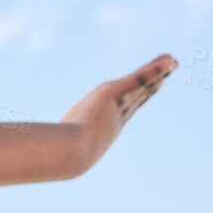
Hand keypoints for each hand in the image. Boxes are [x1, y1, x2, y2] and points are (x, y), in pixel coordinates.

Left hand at [60, 53, 176, 173]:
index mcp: (109, 126)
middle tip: (170, 69)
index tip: (154, 87)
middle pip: (141, 94)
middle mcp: (119, 116)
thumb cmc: (63, 152)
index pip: (129, 108)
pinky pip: (138, 78)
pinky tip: (168, 60)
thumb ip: (55, 144)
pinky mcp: (113, 92)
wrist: (72, 152)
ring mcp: (118, 105)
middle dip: (156, 81)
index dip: (142, 96)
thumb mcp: (61, 147)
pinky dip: (154, 69)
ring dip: (159, 72)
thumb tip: (39, 152)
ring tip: (173, 61)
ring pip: (143, 85)